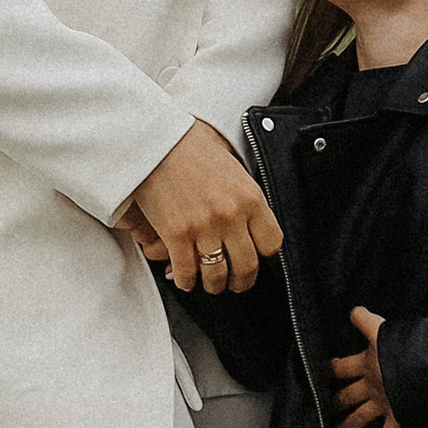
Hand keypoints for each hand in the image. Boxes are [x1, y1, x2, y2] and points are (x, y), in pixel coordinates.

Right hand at [129, 119, 282, 294]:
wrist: (155, 142)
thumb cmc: (191, 149)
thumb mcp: (233, 169)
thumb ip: (245, 199)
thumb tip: (249, 226)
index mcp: (250, 197)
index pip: (272, 244)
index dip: (263, 256)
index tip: (255, 257)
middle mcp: (231, 215)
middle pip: (247, 267)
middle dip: (241, 281)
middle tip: (236, 282)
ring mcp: (203, 227)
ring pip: (217, 275)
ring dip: (214, 285)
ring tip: (210, 282)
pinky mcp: (176, 234)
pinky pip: (187, 272)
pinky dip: (186, 281)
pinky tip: (185, 277)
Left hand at [330, 306, 398, 427]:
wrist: (424, 369)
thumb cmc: (406, 347)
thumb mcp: (384, 328)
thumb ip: (367, 320)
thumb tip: (352, 310)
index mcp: (367, 363)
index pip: (341, 367)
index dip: (330, 368)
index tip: (320, 371)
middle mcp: (371, 386)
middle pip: (345, 395)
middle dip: (331, 400)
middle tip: (318, 408)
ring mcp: (383, 403)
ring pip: (358, 418)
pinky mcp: (398, 416)